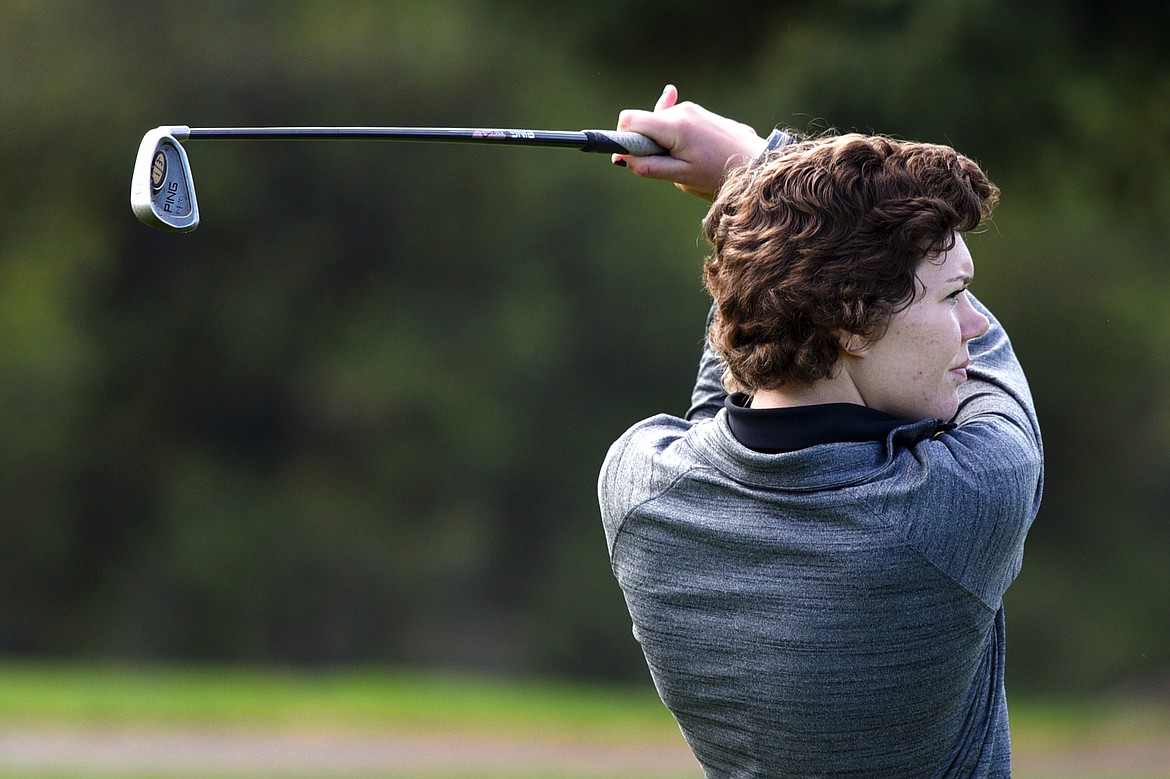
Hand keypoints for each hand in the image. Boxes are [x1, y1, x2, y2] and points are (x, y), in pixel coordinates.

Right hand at [612, 85, 768, 200]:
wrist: (758, 163)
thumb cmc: (720, 173)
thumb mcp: (681, 176)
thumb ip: (649, 167)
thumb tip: (622, 159)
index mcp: (674, 125)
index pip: (629, 119)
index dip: (622, 139)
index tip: (629, 158)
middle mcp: (682, 110)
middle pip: (644, 122)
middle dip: (646, 144)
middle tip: (667, 166)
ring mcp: (693, 109)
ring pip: (660, 124)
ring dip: (663, 143)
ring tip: (687, 162)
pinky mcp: (701, 113)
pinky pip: (675, 123)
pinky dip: (675, 138)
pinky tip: (688, 148)